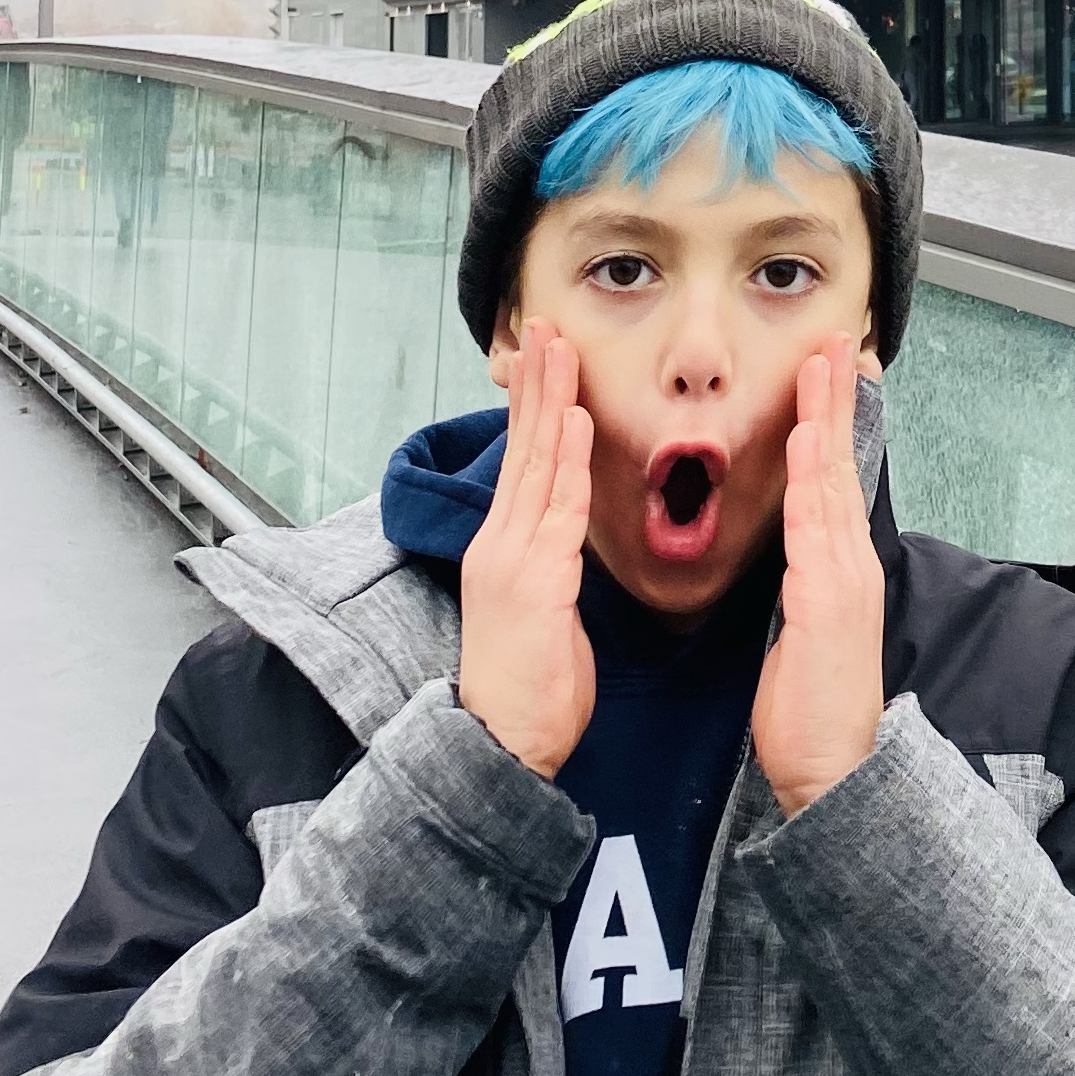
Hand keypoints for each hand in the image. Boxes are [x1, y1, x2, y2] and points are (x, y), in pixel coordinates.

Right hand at [457, 324, 594, 778]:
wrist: (499, 748)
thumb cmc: (528, 691)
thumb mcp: (543, 614)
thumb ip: (552, 570)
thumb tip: (566, 544)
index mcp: (506, 550)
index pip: (523, 463)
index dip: (534, 408)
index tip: (543, 359)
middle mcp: (502, 544)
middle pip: (522, 448)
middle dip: (535, 384)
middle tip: (545, 327)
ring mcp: (512, 560)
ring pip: (535, 464)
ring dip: (549, 401)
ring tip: (559, 348)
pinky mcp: (532, 584)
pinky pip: (555, 510)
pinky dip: (564, 461)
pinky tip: (575, 420)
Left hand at [753, 342, 885, 814]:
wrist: (834, 775)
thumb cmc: (812, 716)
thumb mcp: (801, 639)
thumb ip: (799, 593)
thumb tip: (792, 564)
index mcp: (838, 572)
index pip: (833, 482)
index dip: (829, 426)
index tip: (827, 375)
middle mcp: (848, 565)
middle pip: (842, 466)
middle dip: (837, 401)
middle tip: (837, 341)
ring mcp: (844, 580)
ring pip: (834, 482)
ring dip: (827, 419)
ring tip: (824, 364)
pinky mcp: (830, 603)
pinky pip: (817, 528)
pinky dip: (814, 479)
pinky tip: (806, 442)